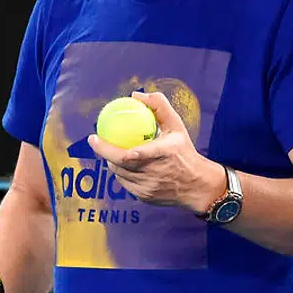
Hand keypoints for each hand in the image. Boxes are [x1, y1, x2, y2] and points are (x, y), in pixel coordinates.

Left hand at [87, 91, 220, 211]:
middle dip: (103, 152)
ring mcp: (148, 187)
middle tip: (95, 140)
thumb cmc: (184, 152)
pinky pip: (125, 183)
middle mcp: (154, 172)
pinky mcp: (144, 197)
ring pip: (119, 173)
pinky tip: (122, 165)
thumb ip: (159, 106)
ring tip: (109, 151)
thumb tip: (136, 95)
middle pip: (120, 164)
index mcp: (163, 153)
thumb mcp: (177, 126)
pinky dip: (122, 173)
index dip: (112, 149)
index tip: (96, 138)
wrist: (197, 186)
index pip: (134, 153)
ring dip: (112, 162)